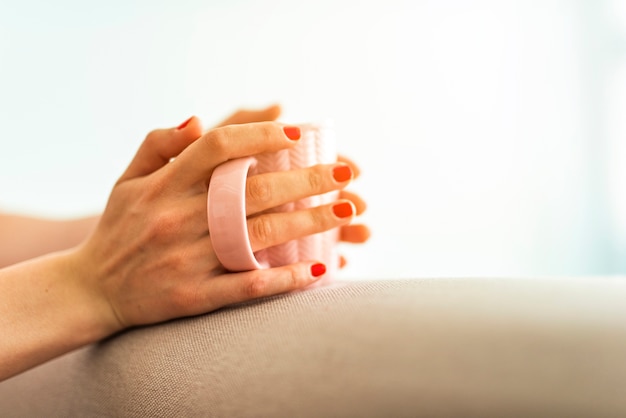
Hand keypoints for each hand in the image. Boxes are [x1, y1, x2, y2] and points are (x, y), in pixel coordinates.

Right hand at [74, 116, 367, 334]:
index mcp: (164, 185)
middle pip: (253, 191)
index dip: (259, 134)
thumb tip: (197, 119)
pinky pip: (248, 286)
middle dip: (306, 179)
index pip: (217, 146)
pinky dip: (287, 279)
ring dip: (309, 223)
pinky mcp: (194, 296)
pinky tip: (321, 270)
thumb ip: (159, 144)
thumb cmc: (118, 229)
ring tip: (347, 211)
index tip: (296, 132)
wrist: (91, 290)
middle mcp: (178, 218)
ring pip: (259, 236)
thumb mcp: (127, 179)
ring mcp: (187, 259)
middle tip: (345, 173)